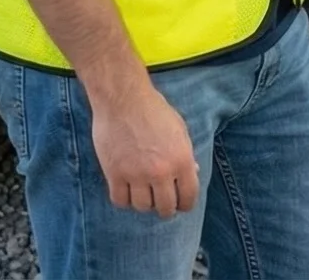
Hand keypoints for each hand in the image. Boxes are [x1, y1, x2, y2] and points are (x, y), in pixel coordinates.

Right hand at [88, 79, 198, 217]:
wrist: (124, 100)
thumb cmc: (154, 111)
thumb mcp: (179, 130)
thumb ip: (186, 154)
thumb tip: (193, 173)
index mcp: (182, 160)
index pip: (188, 197)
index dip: (186, 204)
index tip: (181, 205)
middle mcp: (161, 172)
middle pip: (165, 208)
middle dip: (166, 208)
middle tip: (162, 203)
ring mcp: (136, 175)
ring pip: (142, 207)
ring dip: (144, 203)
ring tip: (144, 193)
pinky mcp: (114, 175)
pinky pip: (120, 201)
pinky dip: (124, 200)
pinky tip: (127, 191)